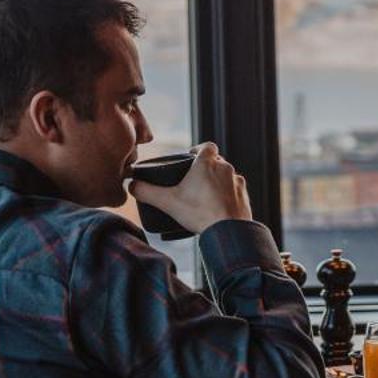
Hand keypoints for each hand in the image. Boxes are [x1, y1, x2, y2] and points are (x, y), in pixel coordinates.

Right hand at [132, 143, 252, 235]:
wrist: (228, 231)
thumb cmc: (199, 213)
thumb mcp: (167, 202)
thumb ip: (146, 191)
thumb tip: (132, 186)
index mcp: (207, 163)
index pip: (206, 146)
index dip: (198, 150)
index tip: (190, 158)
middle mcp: (226, 168)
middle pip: (216, 161)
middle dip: (206, 168)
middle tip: (193, 181)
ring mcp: (238, 182)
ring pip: (227, 176)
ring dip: (217, 182)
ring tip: (205, 197)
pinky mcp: (245, 196)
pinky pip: (235, 191)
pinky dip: (227, 196)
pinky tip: (218, 207)